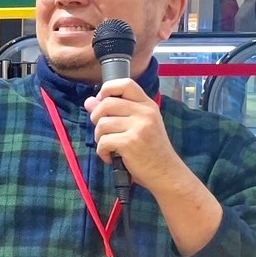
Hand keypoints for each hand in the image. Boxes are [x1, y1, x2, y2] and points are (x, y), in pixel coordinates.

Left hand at [85, 78, 190, 194]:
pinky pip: (103, 142)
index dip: (107, 89)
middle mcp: (145, 113)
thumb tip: (89, 101)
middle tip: (103, 131)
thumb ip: (115, 112)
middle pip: (106, 104)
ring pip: (101, 124)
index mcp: (148, 105)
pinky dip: (102, 152)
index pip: (125, 83)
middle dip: (96, 118)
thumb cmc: (151, 150)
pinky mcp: (130, 143)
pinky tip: (111, 157)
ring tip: (109, 146)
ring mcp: (138, 127)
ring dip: (99, 138)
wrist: (165, 173)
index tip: (102, 101)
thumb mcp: (138, 126)